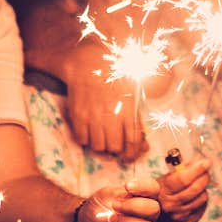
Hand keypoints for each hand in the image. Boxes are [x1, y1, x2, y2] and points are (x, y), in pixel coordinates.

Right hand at [65, 39, 147, 159]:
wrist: (90, 64)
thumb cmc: (115, 78)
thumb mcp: (134, 95)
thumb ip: (137, 120)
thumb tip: (143, 145)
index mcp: (128, 109)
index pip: (132, 141)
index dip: (131, 153)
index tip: (128, 157)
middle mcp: (111, 114)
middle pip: (114, 146)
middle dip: (115, 149)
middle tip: (113, 144)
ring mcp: (93, 115)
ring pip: (97, 146)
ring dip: (100, 146)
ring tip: (101, 138)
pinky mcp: (78, 115)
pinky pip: (82, 139)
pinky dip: (86, 140)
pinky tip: (89, 132)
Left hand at [79, 180, 161, 221]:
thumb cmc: (99, 207)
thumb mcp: (106, 194)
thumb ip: (120, 193)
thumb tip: (130, 196)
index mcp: (143, 198)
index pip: (154, 189)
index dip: (144, 187)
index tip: (127, 186)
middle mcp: (148, 216)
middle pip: (154, 210)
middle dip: (133, 207)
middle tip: (114, 206)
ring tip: (111, 219)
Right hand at [158, 157, 210, 221]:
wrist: (156, 216)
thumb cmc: (163, 192)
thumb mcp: (166, 178)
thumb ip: (182, 168)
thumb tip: (200, 159)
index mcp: (163, 191)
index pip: (183, 179)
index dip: (197, 169)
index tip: (207, 161)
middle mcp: (170, 205)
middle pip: (195, 189)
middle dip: (205, 176)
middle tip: (206, 170)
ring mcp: (179, 216)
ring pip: (202, 198)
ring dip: (203, 188)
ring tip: (198, 185)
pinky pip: (203, 207)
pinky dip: (202, 199)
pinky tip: (196, 196)